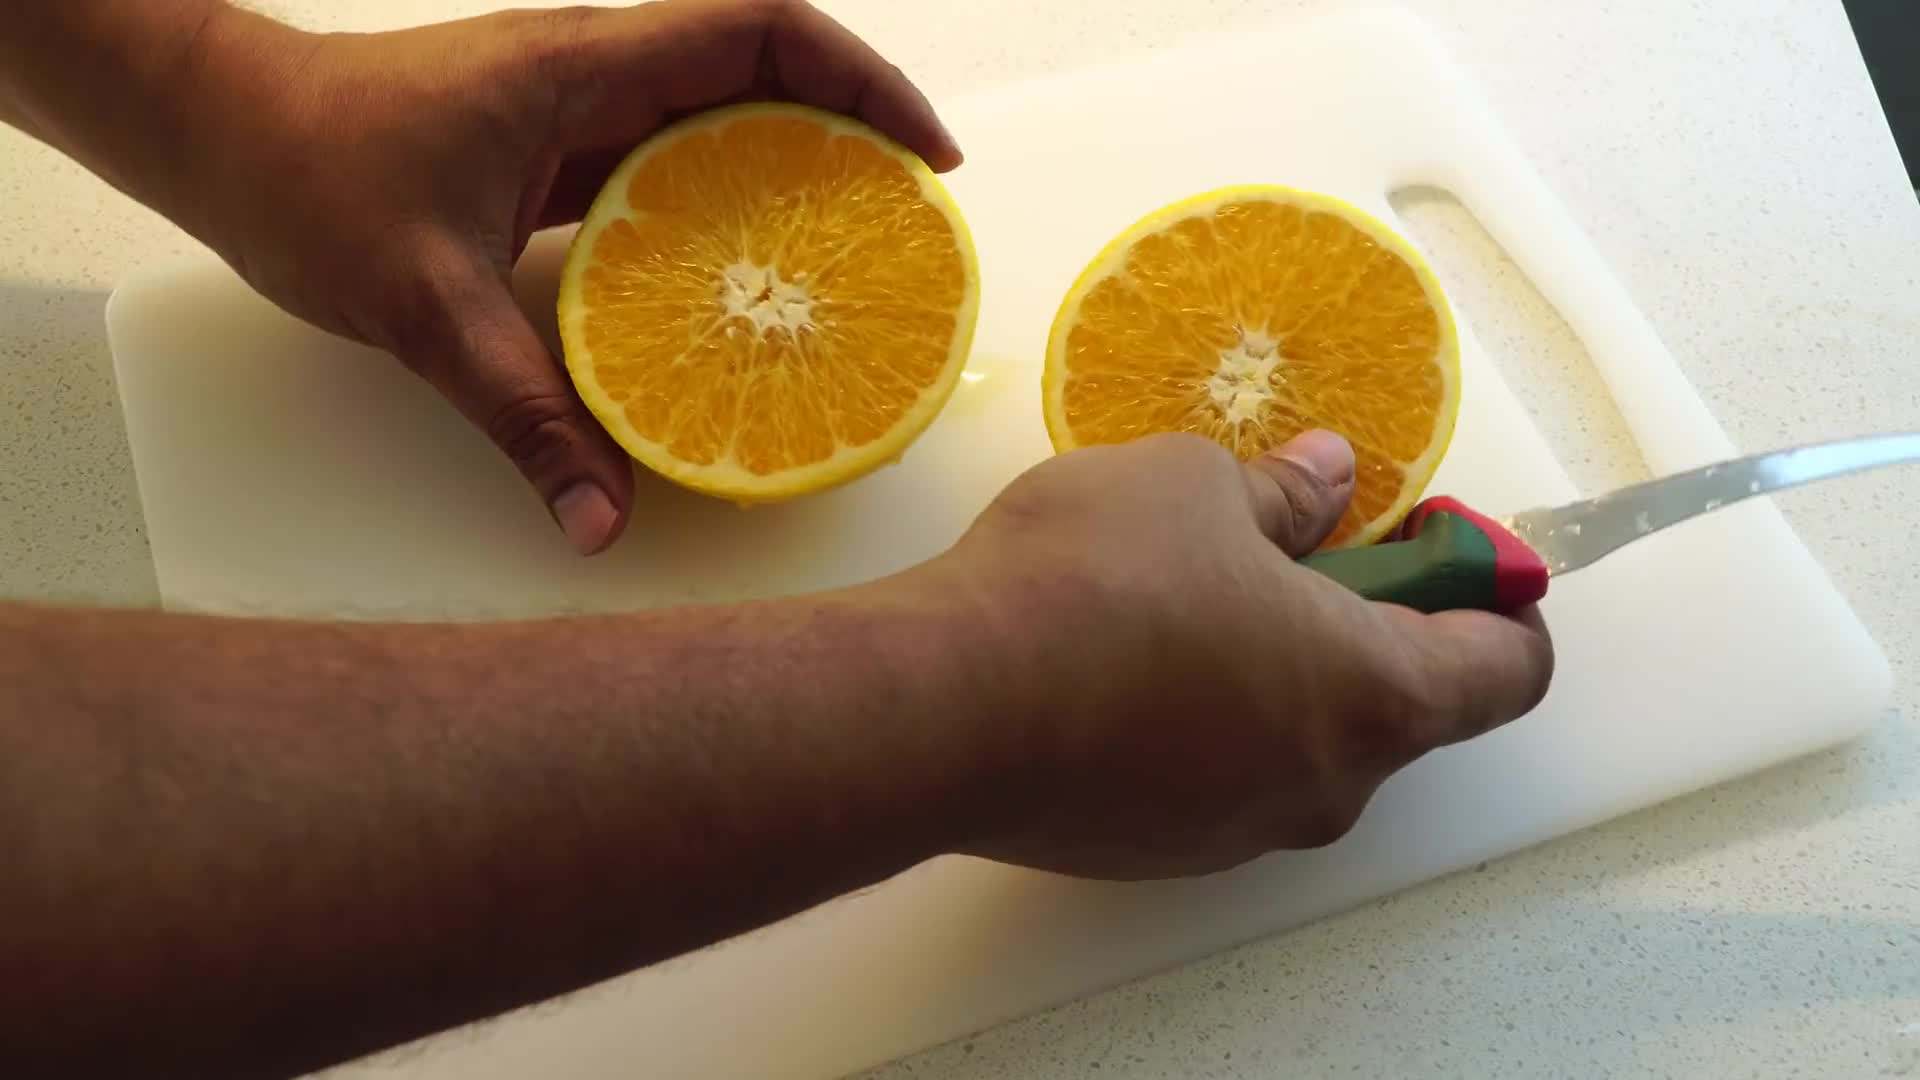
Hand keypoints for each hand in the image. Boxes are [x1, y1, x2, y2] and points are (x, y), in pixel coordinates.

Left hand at [171, 0, 960, 553]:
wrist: (219, 134)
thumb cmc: (305, 178)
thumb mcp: (423, 305)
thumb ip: (522, 412)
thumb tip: (600, 521)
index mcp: (586, 67)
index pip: (764, 31)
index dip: (864, 81)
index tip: (925, 158)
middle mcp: (596, 71)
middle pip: (765, 69)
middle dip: (855, 134)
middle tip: (908, 230)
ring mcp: (578, 108)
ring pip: (723, 115)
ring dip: (797, 170)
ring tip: (851, 263)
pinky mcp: (557, 149)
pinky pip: (672, 162)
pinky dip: (728, 207)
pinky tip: (741, 285)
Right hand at [929, 431, 1553, 879]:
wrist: (943, 708)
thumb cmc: (1097, 582)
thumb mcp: (1196, 487)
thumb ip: (1284, 490)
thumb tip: (1329, 475)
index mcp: (1377, 698)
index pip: (1509, 670)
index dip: (1494, 595)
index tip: (1432, 541)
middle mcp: (1329, 787)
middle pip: (1398, 705)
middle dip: (1360, 620)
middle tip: (1282, 547)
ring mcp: (1239, 833)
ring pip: (1298, 742)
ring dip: (1273, 670)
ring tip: (1180, 595)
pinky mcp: (1156, 852)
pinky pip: (1216, 774)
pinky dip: (1201, 718)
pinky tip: (1120, 660)